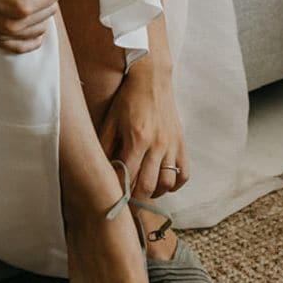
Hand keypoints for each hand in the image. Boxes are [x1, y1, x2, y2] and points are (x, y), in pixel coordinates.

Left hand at [96, 55, 188, 200]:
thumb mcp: (110, 120)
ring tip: (143, 191)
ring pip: (167, 183)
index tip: (113, 199)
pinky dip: (174, 184)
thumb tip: (98, 169)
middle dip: (136, 200)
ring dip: (154, 193)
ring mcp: (171, 145)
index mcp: (136, 139)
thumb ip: (103, 145)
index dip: (119, 192)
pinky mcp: (181, 143)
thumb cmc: (128, 99)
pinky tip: (162, 182)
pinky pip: (184, 173)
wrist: (152, 78)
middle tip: (128, 204)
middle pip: (148, 186)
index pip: (127, 177)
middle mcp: (157, 144)